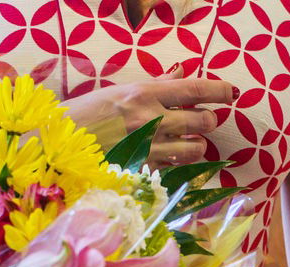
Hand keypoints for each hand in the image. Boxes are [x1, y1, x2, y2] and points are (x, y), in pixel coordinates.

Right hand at [60, 68, 234, 166]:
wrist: (57, 146)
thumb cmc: (86, 114)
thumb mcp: (119, 92)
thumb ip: (154, 86)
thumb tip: (180, 73)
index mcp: (143, 94)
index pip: (194, 89)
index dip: (219, 91)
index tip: (232, 93)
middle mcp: (150, 120)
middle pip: (201, 120)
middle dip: (208, 121)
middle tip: (202, 121)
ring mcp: (148, 148)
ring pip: (194, 149)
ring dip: (198, 145)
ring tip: (190, 143)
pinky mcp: (143, 172)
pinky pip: (176, 169)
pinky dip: (179, 164)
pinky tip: (171, 160)